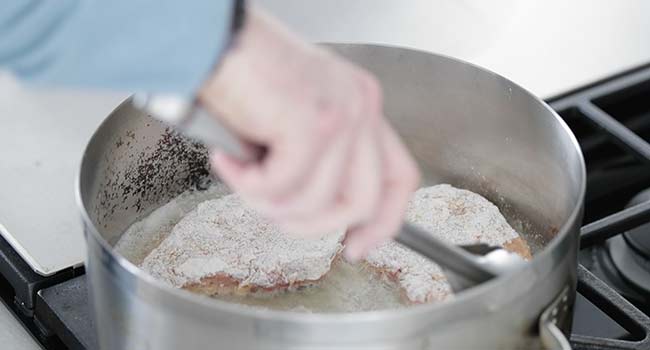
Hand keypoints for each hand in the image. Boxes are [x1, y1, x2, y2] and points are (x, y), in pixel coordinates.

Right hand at [198, 6, 419, 260]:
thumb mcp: (293, 119)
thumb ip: (317, 158)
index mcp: (362, 106)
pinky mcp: (312, 124)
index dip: (383, 222)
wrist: (209, 36)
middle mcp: (361, 107)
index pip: (398, 177)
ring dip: (269, 203)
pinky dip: (247, 185)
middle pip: (363, 201)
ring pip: (317, 202)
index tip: (358, 246)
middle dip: (314, 225)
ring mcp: (342, 115)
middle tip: (276, 216)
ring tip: (241, 174)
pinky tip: (229, 159)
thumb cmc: (240, 72)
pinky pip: (283, 188)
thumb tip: (313, 208)